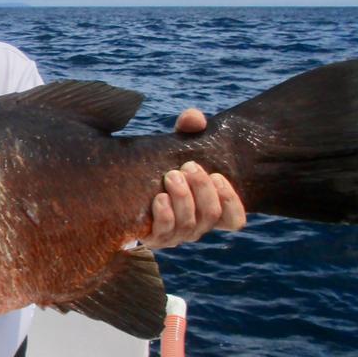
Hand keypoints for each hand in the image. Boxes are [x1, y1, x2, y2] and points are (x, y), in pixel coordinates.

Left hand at [142, 109, 246, 248]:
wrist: (123, 187)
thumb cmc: (159, 166)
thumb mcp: (176, 146)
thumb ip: (188, 129)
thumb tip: (194, 118)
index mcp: (207, 208)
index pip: (235, 219)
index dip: (232, 202)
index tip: (218, 176)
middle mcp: (195, 225)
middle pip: (211, 215)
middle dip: (202, 188)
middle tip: (188, 166)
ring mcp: (175, 234)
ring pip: (190, 226)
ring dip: (183, 198)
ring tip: (171, 176)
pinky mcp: (153, 238)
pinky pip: (165, 233)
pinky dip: (165, 215)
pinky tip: (159, 197)